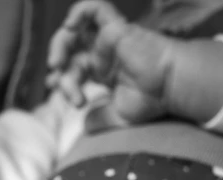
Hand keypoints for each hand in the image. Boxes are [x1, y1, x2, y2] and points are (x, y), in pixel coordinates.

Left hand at [47, 0, 175, 122]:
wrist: (169, 85)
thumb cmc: (151, 100)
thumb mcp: (118, 115)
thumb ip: (100, 119)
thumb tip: (85, 125)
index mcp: (105, 71)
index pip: (74, 70)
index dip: (60, 78)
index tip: (53, 87)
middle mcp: (105, 53)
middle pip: (71, 53)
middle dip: (59, 67)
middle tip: (56, 80)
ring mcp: (109, 40)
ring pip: (76, 31)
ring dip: (60, 44)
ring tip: (56, 63)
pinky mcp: (116, 27)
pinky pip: (94, 9)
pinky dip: (78, 12)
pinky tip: (69, 26)